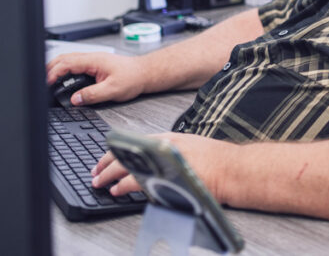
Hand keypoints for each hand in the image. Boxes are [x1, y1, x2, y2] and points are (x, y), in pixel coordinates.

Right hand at [45, 52, 145, 105]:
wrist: (144, 73)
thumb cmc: (133, 78)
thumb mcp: (112, 90)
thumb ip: (92, 95)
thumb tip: (75, 99)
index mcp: (93, 60)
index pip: (67, 63)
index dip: (53, 72)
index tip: (46, 82)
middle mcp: (91, 58)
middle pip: (64, 58)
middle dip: (50, 68)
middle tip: (41, 79)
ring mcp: (93, 60)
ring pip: (68, 60)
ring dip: (57, 68)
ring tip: (48, 79)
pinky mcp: (95, 64)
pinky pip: (75, 64)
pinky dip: (65, 70)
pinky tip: (63, 78)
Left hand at [91, 133, 234, 203]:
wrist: (233, 168)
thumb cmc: (217, 160)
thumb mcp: (189, 149)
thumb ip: (170, 153)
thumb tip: (154, 164)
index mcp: (168, 138)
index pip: (134, 142)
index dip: (116, 151)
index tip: (104, 159)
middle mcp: (164, 145)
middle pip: (127, 151)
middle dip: (107, 163)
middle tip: (95, 173)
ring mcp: (165, 159)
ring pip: (129, 164)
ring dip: (111, 174)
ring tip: (101, 182)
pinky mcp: (168, 174)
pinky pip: (139, 179)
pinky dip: (126, 185)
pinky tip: (118, 190)